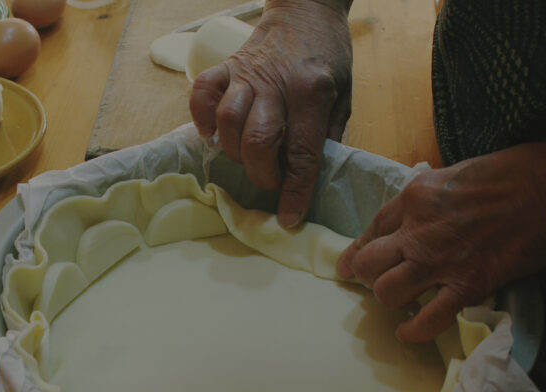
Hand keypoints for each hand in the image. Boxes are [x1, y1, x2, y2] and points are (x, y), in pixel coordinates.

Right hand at [189, 0, 352, 227]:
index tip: (289, 218)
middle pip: (258, 141)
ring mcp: (246, 73)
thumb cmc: (328, 54)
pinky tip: (212, 134)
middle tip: (271, 181)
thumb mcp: (343, 96)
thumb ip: (326, 136)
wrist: (306, 8)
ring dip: (235, 151)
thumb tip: (309, 179)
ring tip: (247, 157)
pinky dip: (202, 118)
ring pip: (228, 121)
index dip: (294, 190)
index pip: (301, 152)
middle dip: (262, 175)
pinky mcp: (226, 66)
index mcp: (312, 91)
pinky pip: (202, 94)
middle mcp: (276, 83)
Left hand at [337, 143, 545, 341]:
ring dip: (390, 301)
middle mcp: (416, 231)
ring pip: (387, 293)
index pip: (369, 231)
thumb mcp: (448, 175)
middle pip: (367, 265)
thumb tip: (409, 215)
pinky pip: (428, 320)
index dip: (354, 253)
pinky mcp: (467, 284)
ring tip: (402, 302)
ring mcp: (439, 260)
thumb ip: (422, 198)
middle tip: (382, 282)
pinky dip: (413, 331)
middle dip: (368, 277)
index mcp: (411, 199)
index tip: (349, 267)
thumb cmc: (505, 174)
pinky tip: (408, 331)